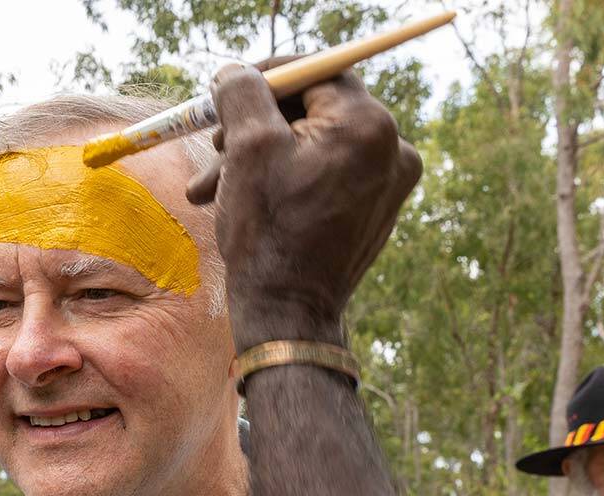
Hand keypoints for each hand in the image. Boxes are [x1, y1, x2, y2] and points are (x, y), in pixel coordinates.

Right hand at [187, 60, 421, 348]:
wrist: (289, 315)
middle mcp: (393, 149)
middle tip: (212, 142)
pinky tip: (243, 202)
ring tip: (210, 188)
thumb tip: (236, 72)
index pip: (318, 72)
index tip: (228, 89)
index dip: (267, 76)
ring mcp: (390, 183)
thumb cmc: (267, 234)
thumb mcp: (246, 150)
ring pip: (314, 146)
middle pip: (314, 110)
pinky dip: (286, 181)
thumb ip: (242, 94)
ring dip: (260, 159)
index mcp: (368, 126)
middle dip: (255, 126)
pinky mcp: (377, 209)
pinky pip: (326, 175)